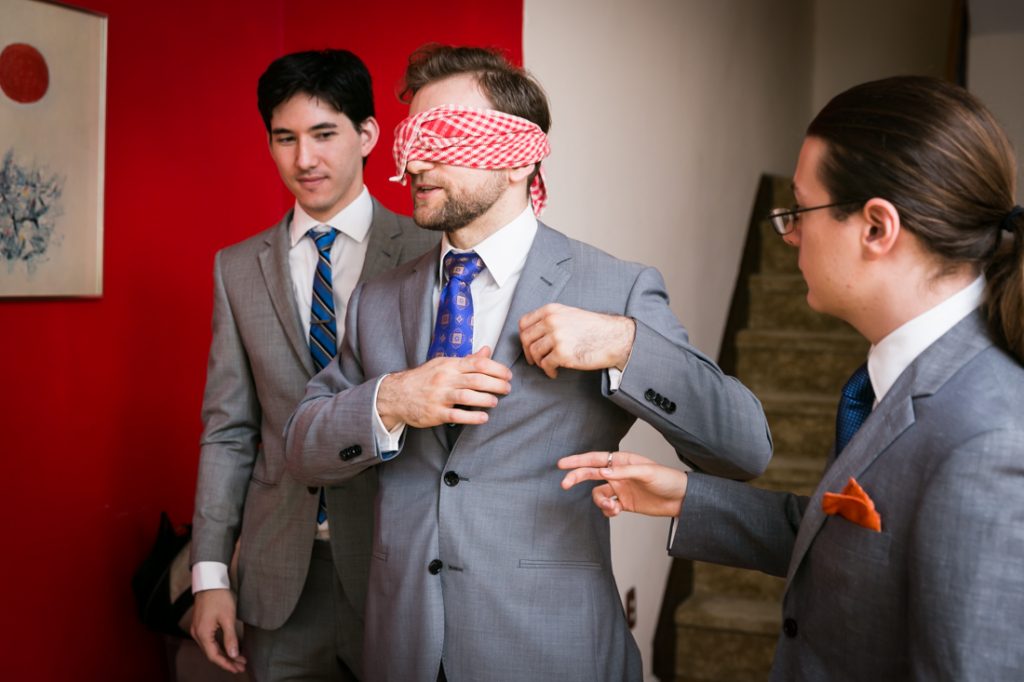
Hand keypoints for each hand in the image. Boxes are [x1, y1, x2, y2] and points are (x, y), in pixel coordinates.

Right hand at [191, 588, 246, 673]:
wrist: (210, 581)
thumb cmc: (219, 597)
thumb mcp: (228, 618)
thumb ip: (230, 638)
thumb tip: (233, 655)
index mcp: (202, 633)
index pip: (214, 656)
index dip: (226, 664)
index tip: (238, 668)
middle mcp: (197, 634)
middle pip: (212, 654)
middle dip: (227, 661)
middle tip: (241, 666)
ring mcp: (197, 629)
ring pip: (211, 648)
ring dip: (224, 654)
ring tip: (238, 659)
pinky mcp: (201, 625)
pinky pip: (210, 641)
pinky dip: (220, 647)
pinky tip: (229, 648)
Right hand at [376, 346, 512, 428]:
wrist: (397, 394)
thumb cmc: (424, 378)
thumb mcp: (444, 364)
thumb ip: (467, 360)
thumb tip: (487, 351)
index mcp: (450, 365)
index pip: (478, 363)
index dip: (497, 368)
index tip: (507, 375)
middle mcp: (445, 379)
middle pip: (477, 380)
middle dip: (496, 384)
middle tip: (507, 388)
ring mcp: (440, 396)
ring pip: (468, 397)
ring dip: (486, 400)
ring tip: (495, 402)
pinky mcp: (435, 413)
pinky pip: (456, 415)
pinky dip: (472, 417)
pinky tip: (483, 418)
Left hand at [519, 304, 635, 378]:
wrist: (614, 337)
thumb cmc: (594, 328)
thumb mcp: (569, 314)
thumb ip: (551, 320)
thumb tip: (533, 334)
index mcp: (551, 310)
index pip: (524, 323)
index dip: (524, 337)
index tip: (528, 345)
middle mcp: (551, 322)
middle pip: (526, 339)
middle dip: (529, 352)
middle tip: (535, 360)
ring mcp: (556, 337)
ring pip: (534, 353)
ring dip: (539, 362)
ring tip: (549, 365)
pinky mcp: (562, 353)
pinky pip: (545, 365)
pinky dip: (548, 371)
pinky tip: (555, 372)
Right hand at [558, 450, 687, 517]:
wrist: (680, 499)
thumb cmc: (667, 480)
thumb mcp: (647, 473)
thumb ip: (623, 472)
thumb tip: (602, 471)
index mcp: (622, 461)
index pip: (595, 459)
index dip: (577, 461)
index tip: (562, 464)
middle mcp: (618, 474)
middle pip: (590, 474)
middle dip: (577, 478)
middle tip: (564, 485)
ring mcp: (620, 488)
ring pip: (598, 494)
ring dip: (600, 502)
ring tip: (612, 507)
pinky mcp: (624, 503)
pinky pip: (607, 507)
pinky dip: (608, 511)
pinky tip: (617, 512)